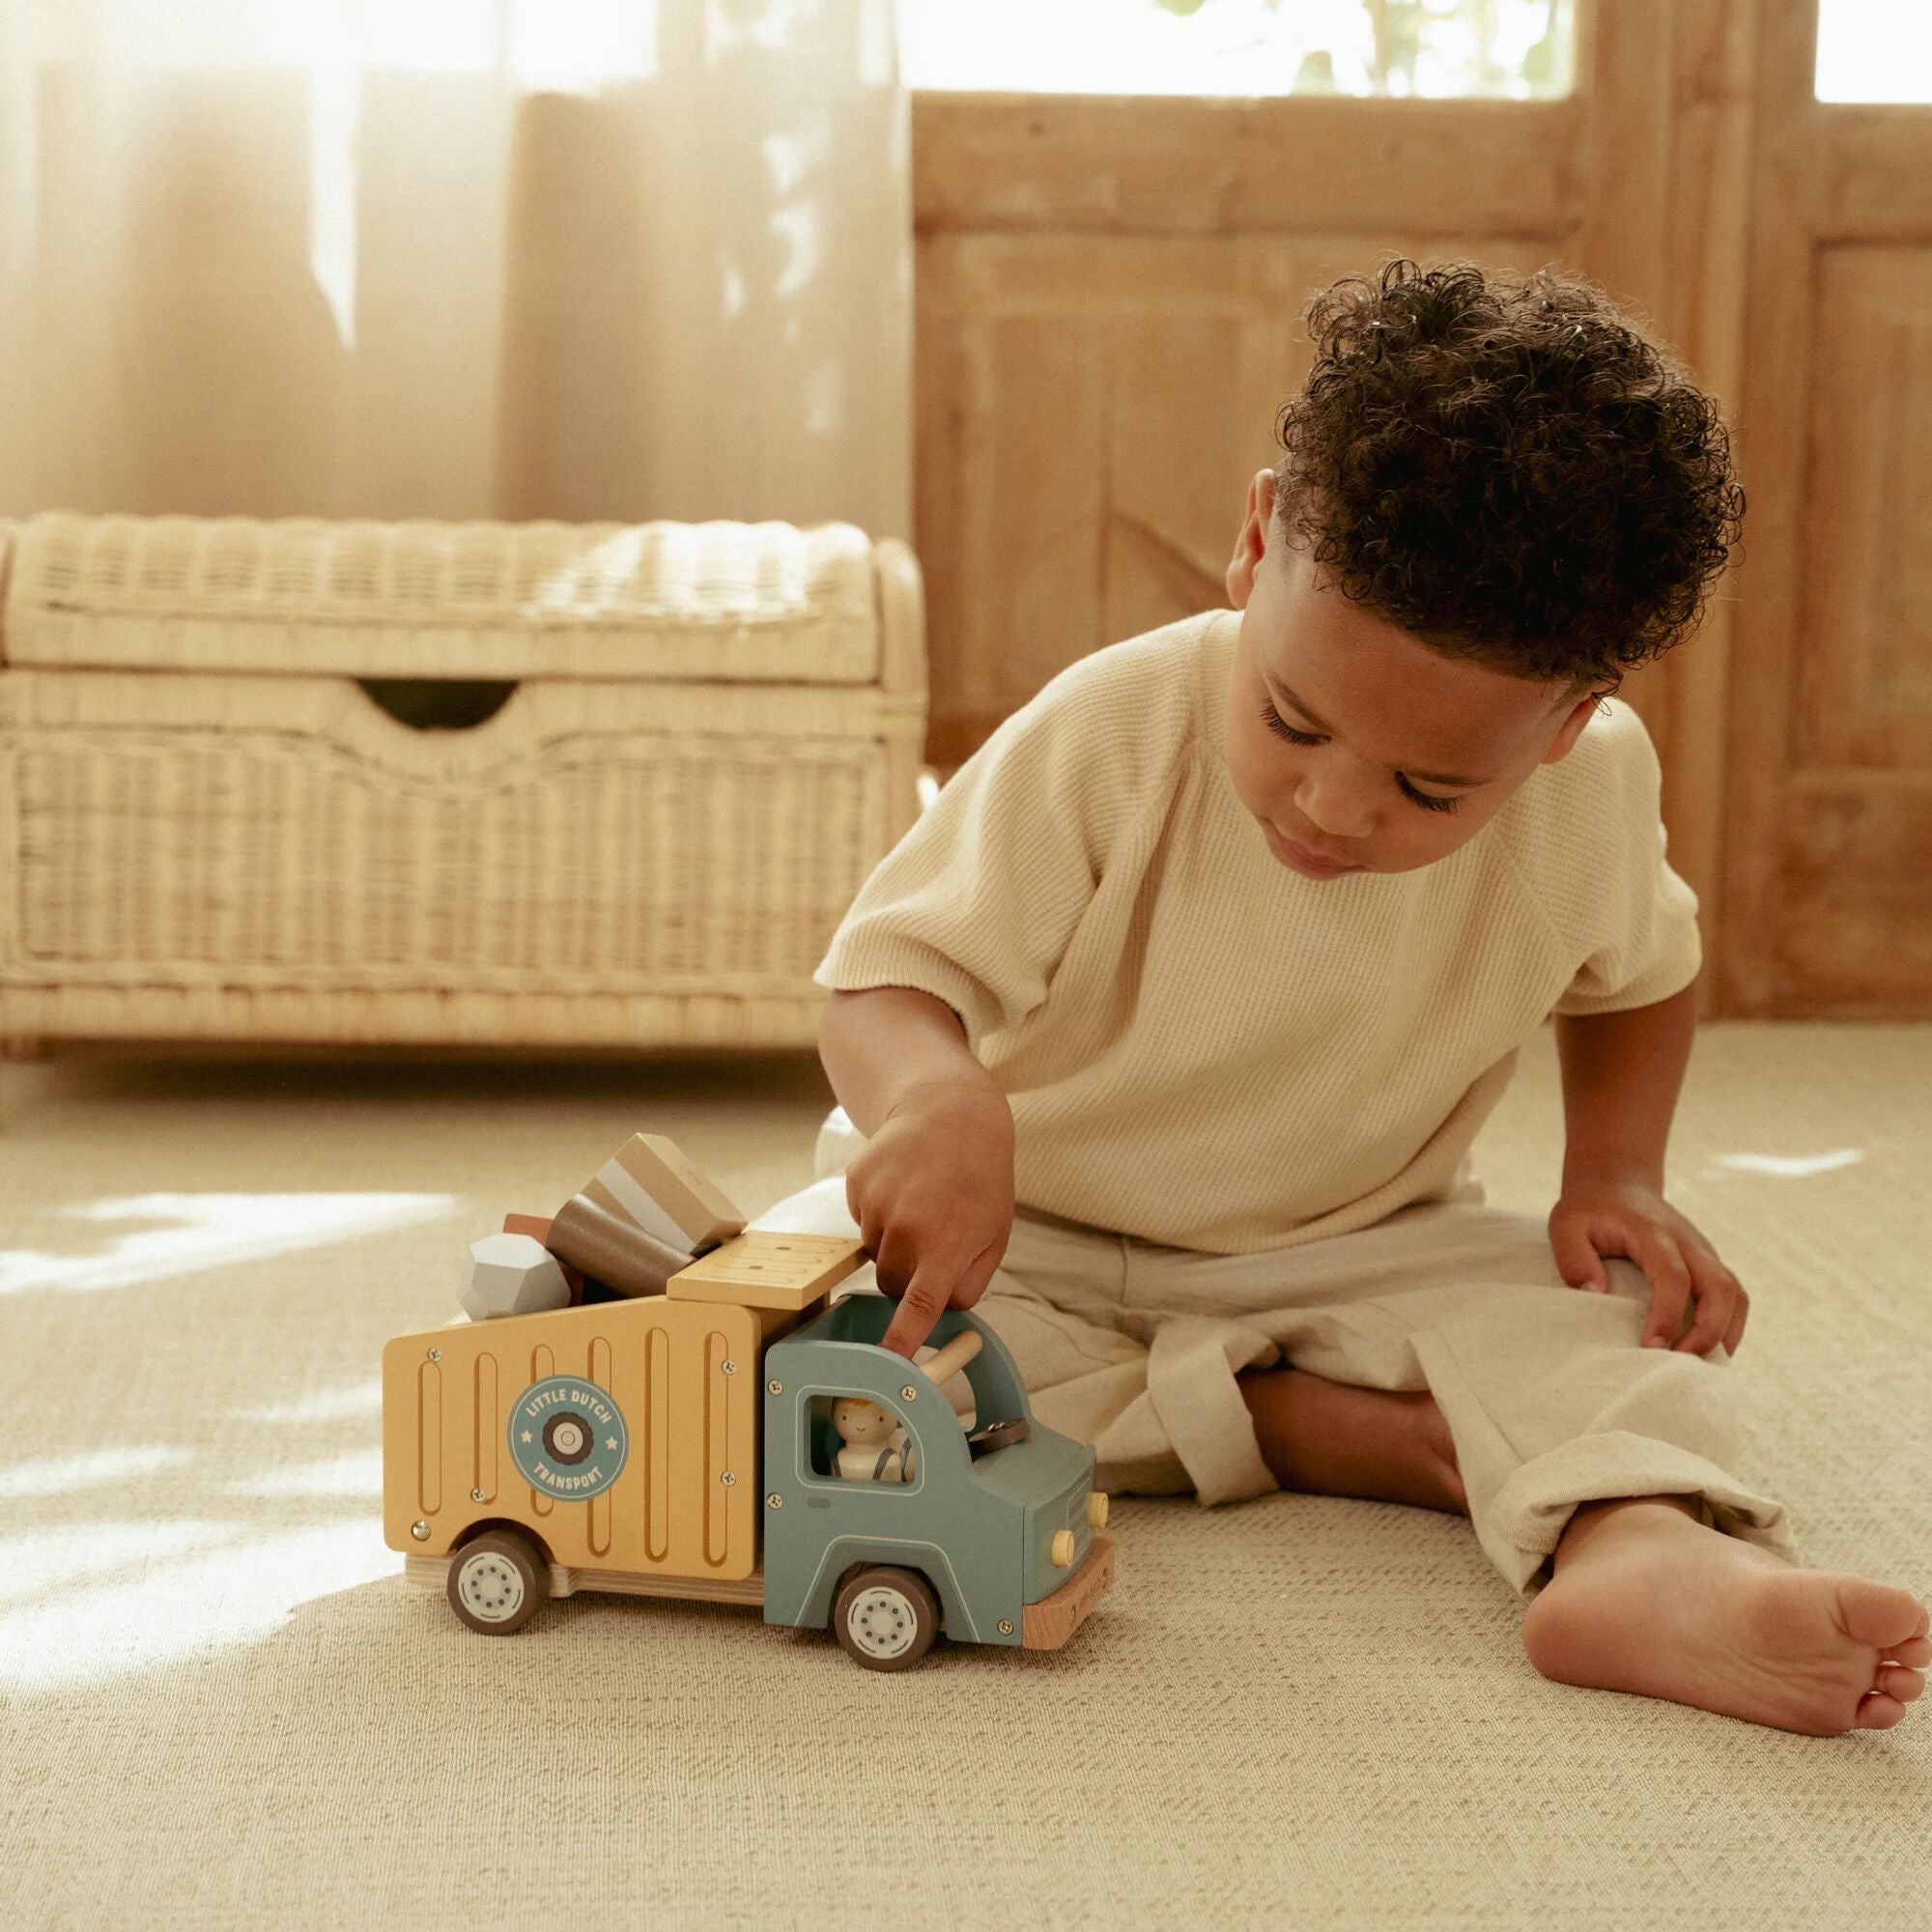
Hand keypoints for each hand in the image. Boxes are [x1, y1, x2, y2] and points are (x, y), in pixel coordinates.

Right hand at [845, 1077, 1014, 1356]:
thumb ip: (968, 1283)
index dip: (900, 1341)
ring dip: (891, 1240)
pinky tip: (903, 1184)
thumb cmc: (980, 1180)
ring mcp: (877, 1203)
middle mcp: (906, 1227)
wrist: (951, 1114)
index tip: (885, 1365)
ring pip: (872, 1251)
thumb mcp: (994, 1236)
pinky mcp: (857, 1183)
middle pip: (887, 1284)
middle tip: (931, 1241)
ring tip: (920, 1201)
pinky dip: (877, 1210)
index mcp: (946, 1246)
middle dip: (904, 1276)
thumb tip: (940, 1314)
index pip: (917, 1307)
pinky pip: (860, 1218)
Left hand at [1548, 1175, 1748, 1355]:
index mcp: (1653, 1232)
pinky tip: (1706, 1350)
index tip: (1650, 1346)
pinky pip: (1733, 1297)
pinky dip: (1728, 1326)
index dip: (1667, 1314)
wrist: (1618, 1184)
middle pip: (1721, 1287)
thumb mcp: (1567, 1226)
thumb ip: (1575, 1259)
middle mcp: (1688, 1241)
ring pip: (1736, 1294)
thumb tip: (1595, 1295)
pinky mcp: (1709, 1263)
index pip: (1673, 1275)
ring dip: (1725, 1332)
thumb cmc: (1591, 1210)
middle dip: (1709, 1330)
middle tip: (1681, 1362)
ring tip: (1699, 1364)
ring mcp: (1704, 1252)